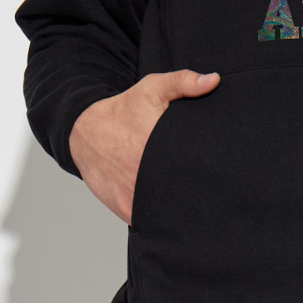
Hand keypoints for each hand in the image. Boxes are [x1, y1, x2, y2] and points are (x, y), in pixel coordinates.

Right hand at [70, 69, 220, 221]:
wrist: (84, 133)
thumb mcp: (152, 89)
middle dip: (197, 193)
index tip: (219, 172)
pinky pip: (152, 222)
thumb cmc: (122, 110)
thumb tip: (214, 80)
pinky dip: (163, 221)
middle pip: (184, 194)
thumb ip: (183, 82)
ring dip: (180, 211)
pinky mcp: (128, 211)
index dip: (209, 174)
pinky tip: (173, 213)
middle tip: (212, 190)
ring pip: (169, 213)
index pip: (194, 168)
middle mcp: (147, 176)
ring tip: (193, 204)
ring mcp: (137, 197)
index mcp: (158, 147)